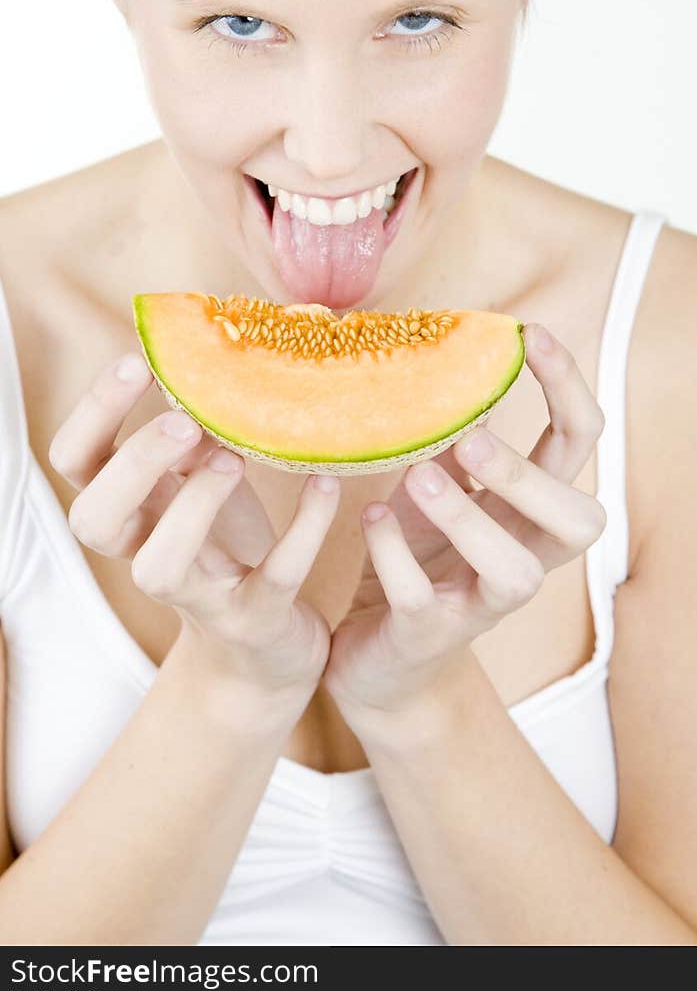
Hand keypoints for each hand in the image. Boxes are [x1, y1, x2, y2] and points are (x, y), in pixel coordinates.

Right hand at [48, 351, 340, 715]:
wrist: (264, 651)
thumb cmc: (229, 547)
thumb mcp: (205, 482)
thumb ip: (198, 428)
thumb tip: (221, 339)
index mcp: (131, 512)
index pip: (75, 463)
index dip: (94, 413)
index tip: (138, 360)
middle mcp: (146, 554)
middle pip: (94, 519)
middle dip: (133, 464)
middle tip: (185, 421)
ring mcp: (197, 596)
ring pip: (159, 567)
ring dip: (193, 506)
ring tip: (234, 457)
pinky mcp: (254, 619)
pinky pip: (273, 578)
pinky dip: (303, 530)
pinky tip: (326, 484)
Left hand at [322, 323, 607, 731]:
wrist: (378, 661)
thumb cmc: (415, 560)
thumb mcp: (437, 488)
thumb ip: (456, 437)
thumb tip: (458, 357)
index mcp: (531, 512)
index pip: (580, 443)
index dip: (568, 387)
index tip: (532, 332)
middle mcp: (524, 559)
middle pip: (580, 522)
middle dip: (532, 476)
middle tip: (473, 437)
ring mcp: (480, 604)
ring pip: (516, 574)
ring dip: (470, 519)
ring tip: (419, 476)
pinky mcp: (429, 636)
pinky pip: (422, 601)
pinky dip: (394, 556)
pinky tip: (368, 520)